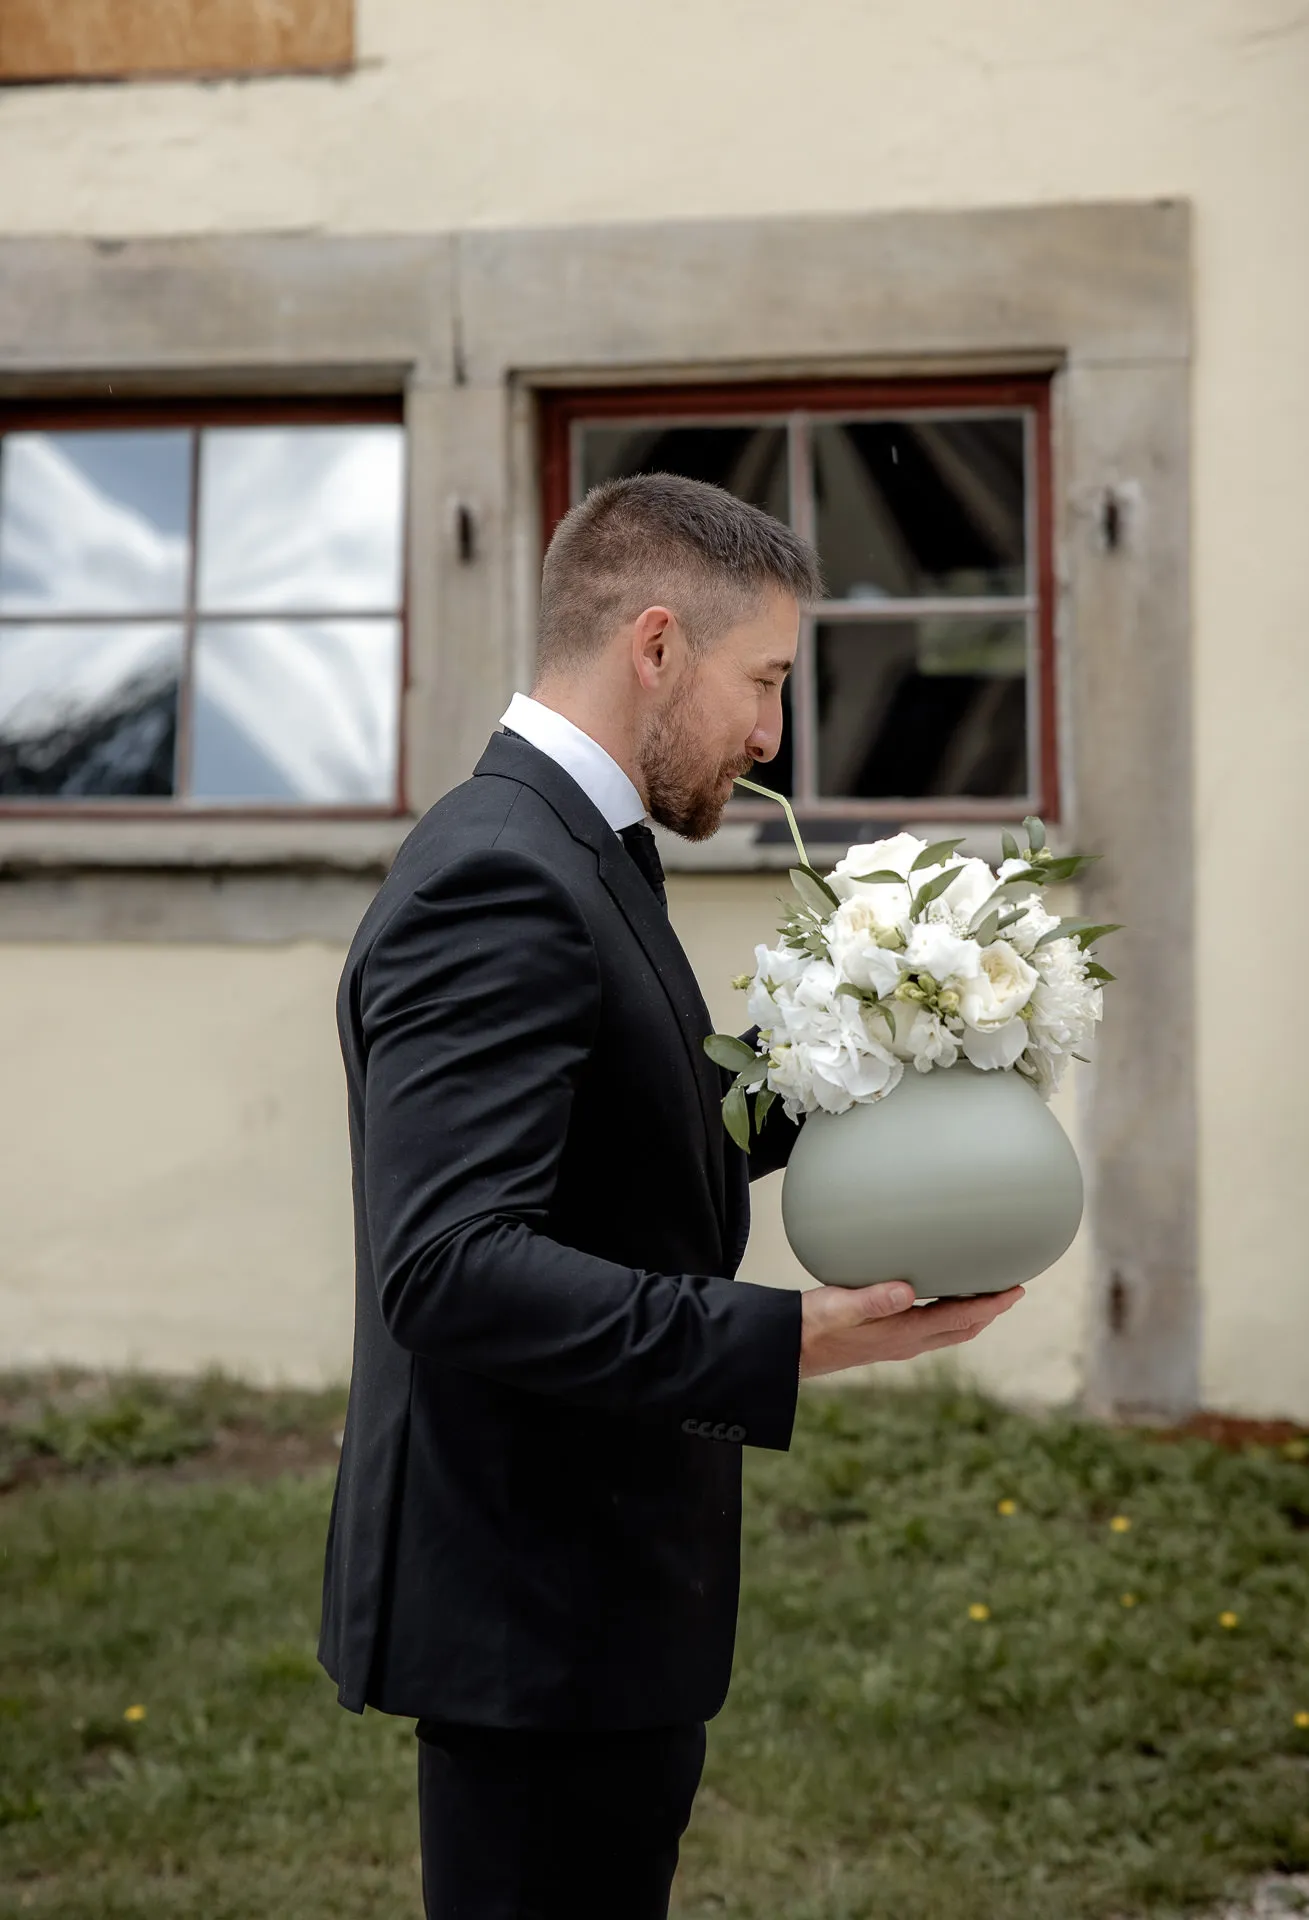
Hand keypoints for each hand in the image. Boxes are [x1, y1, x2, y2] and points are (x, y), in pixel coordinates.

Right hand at [799, 1280, 1024, 1379]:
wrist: (791, 1350)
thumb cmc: (812, 1324)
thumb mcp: (839, 1306)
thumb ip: (873, 1299)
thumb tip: (908, 1291)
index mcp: (902, 1332)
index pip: (959, 1318)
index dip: (991, 1304)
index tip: (1016, 1291)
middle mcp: (907, 1342)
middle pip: (963, 1328)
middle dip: (990, 1311)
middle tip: (1012, 1290)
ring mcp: (898, 1344)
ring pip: (950, 1331)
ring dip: (973, 1314)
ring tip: (988, 1295)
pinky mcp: (887, 1341)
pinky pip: (932, 1329)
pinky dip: (950, 1315)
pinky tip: (944, 1300)